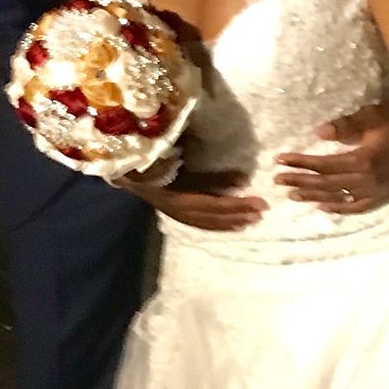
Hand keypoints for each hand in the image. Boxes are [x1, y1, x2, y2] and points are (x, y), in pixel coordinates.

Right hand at [127, 169, 264, 232]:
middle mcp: (179, 210)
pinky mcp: (176, 215)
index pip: (216, 204)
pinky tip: (233, 225)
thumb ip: (213, 177)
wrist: (126, 172)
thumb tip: (243, 179)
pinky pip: (201, 225)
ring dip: (232, 222)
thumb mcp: (184, 166)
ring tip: (251, 221)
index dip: (238, 205)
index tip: (259, 202)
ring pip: (209, 223)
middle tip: (262, 211)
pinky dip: (219, 226)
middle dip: (239, 214)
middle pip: (215, 216)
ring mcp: (177, 215)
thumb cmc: (155, 163)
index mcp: (180, 198)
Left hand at [275, 97, 388, 214]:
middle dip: (300, 181)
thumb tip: (320, 133)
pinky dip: (340, 209)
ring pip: (338, 197)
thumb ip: (346, 125)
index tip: (280, 161)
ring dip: (313, 196)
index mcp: (363, 160)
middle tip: (277, 181)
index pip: (324, 165)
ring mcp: (375, 190)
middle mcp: (367, 180)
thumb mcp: (372, 115)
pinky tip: (323, 207)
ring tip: (292, 195)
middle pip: (326, 183)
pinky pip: (357, 207)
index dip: (301, 163)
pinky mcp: (382, 194)